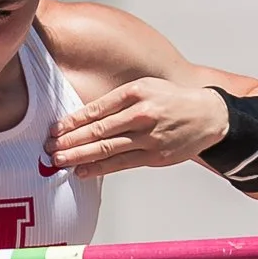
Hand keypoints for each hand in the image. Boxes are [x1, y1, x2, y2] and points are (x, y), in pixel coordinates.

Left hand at [45, 77, 230, 178]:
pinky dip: (99, 169)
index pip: (96, 109)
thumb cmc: (172, 101)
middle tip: (49, 148)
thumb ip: (117, 101)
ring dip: (79, 156)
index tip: (55, 129)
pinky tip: (83, 171)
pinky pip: (121, 164)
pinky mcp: (155, 156)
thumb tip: (85, 118)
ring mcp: (148, 137)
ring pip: (107, 149)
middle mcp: (141, 114)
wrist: (208, 116)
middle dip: (70, 141)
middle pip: (98, 130)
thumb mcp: (146, 87)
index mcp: (135, 93)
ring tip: (59, 161)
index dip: (72, 122)